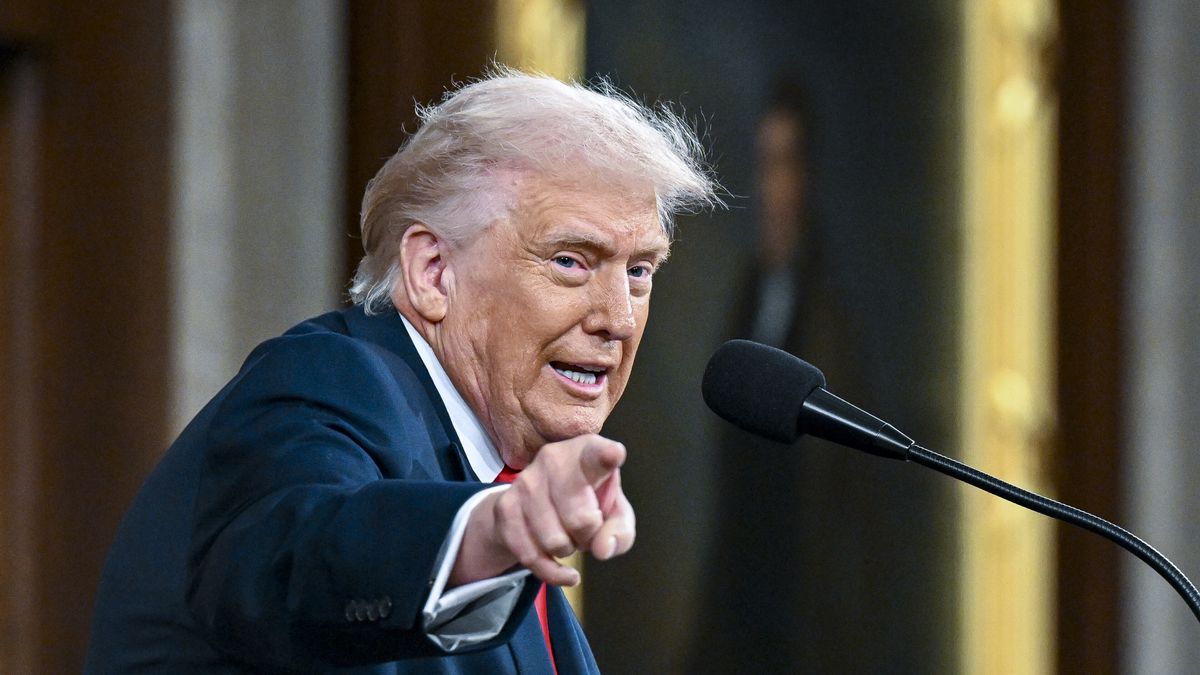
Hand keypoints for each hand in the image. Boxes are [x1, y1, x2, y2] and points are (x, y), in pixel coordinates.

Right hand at [451, 434, 635, 586]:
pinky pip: (532, 556)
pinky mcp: (505, 508)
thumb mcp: (614, 514)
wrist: (534, 503)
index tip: (615, 454)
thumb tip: (602, 549)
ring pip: (555, 541)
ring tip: (568, 534)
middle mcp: (553, 459)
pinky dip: (552, 572)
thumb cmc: (586, 502)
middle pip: (580, 519)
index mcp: (587, 452)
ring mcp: (525, 482)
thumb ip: (620, 531)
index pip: (596, 455)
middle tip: (587, 528)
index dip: (607, 456)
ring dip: (568, 549)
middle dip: (589, 536)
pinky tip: (564, 570)